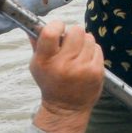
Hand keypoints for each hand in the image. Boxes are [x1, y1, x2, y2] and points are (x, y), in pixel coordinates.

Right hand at [28, 18, 106, 132]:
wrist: (66, 108)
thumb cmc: (51, 83)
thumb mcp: (37, 66)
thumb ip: (36, 44)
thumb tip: (34, 24)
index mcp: (45, 61)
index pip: (51, 32)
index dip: (57, 25)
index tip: (58, 29)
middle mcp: (64, 64)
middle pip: (76, 30)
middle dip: (73, 34)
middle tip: (70, 44)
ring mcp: (82, 68)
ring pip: (89, 37)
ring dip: (84, 42)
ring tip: (77, 55)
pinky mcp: (96, 72)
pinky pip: (97, 48)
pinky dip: (92, 52)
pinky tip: (85, 62)